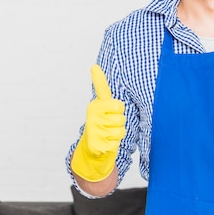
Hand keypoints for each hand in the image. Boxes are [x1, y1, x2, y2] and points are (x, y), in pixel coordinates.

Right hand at [71, 65, 125, 181]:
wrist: (92, 149)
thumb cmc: (102, 124)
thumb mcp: (103, 106)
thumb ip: (101, 88)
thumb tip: (94, 66)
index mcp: (95, 105)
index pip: (107, 95)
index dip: (104, 87)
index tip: (94, 68)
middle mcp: (93, 115)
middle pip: (121, 117)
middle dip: (120, 122)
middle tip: (110, 125)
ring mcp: (94, 130)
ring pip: (121, 130)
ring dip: (118, 134)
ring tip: (108, 134)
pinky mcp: (96, 144)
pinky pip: (116, 143)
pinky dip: (114, 145)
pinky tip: (105, 143)